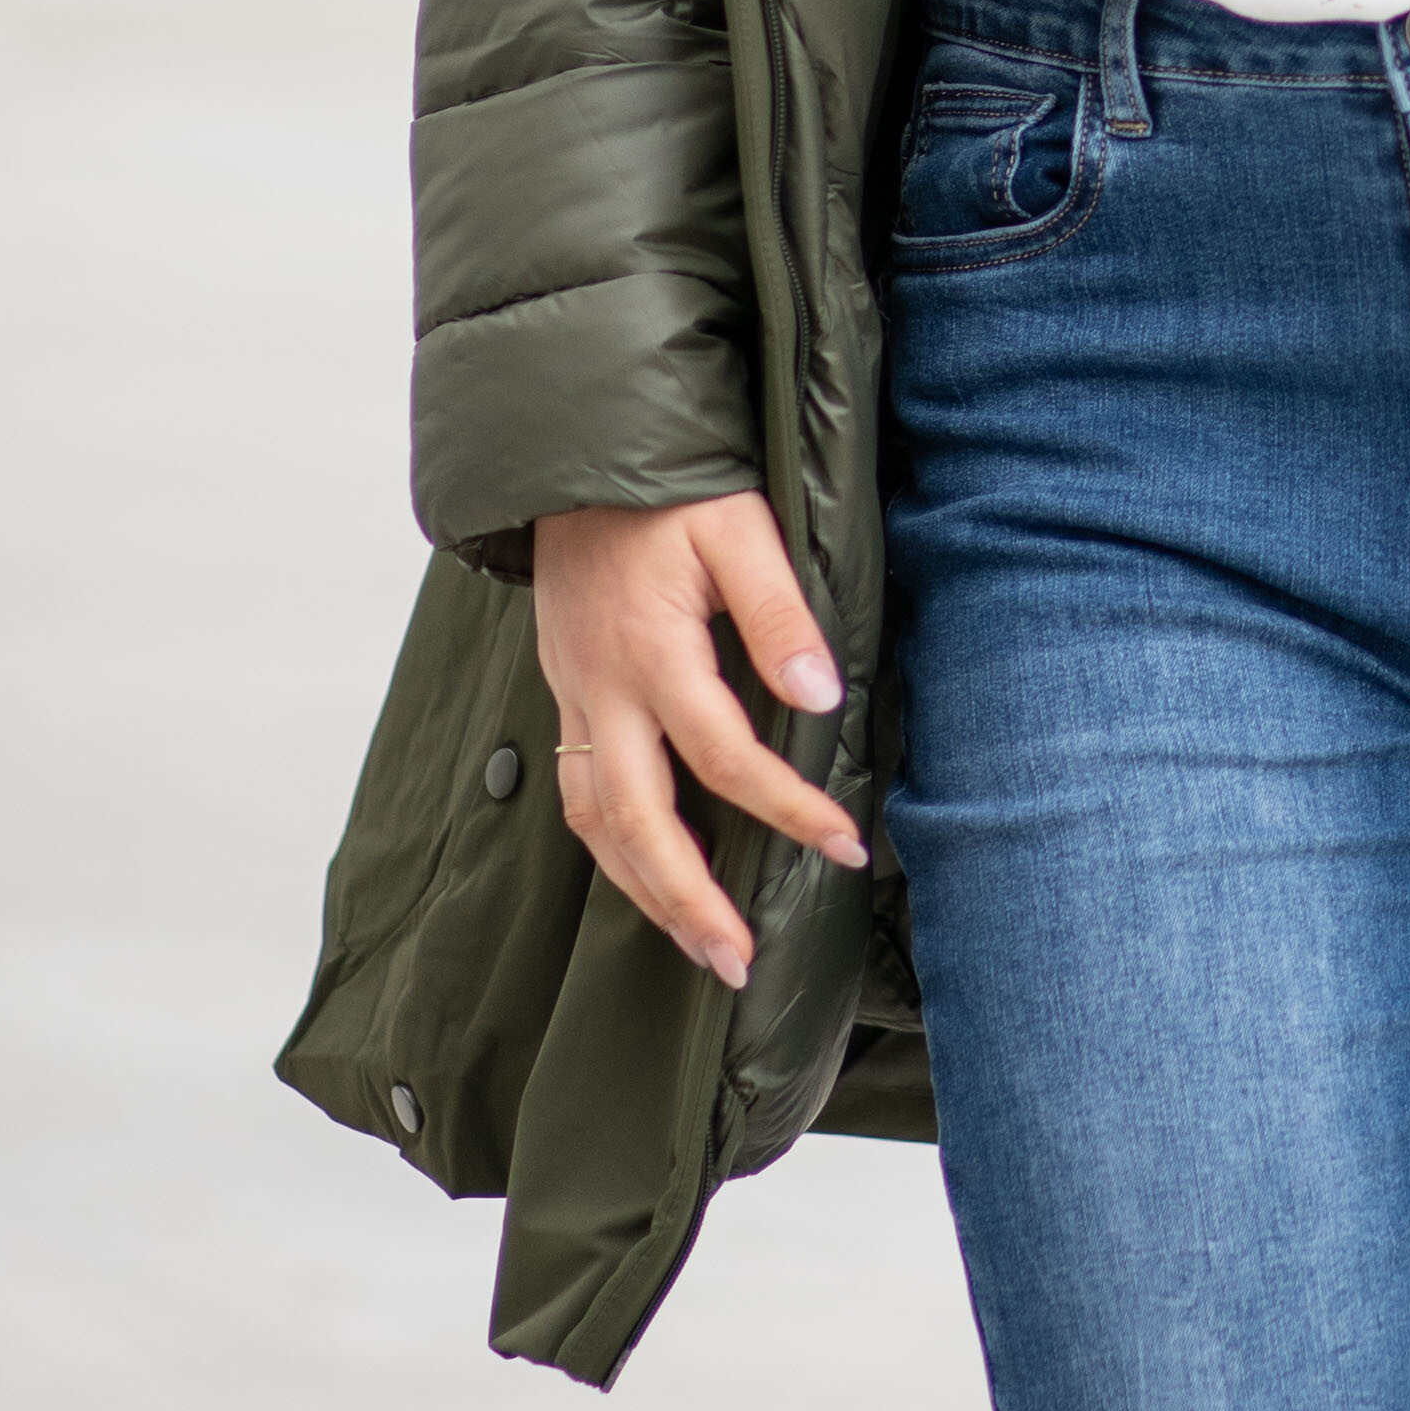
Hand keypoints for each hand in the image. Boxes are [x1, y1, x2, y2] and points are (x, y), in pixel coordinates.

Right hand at [530, 492, 870, 988]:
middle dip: (688, 901)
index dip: (788, 810)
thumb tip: (821, 699)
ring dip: (643, 889)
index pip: (726, 759)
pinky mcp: (565, 688)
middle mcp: (601, 687)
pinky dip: (612, 845)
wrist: (577, 449)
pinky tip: (646, 870)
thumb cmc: (670, 485)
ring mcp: (574, 692)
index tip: (844, 847)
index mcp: (652, 652)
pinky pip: (578, 789)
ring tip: (695, 942)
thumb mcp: (738, 528)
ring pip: (595, 820)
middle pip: (637, 822)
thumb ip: (780, 614)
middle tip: (736, 962)